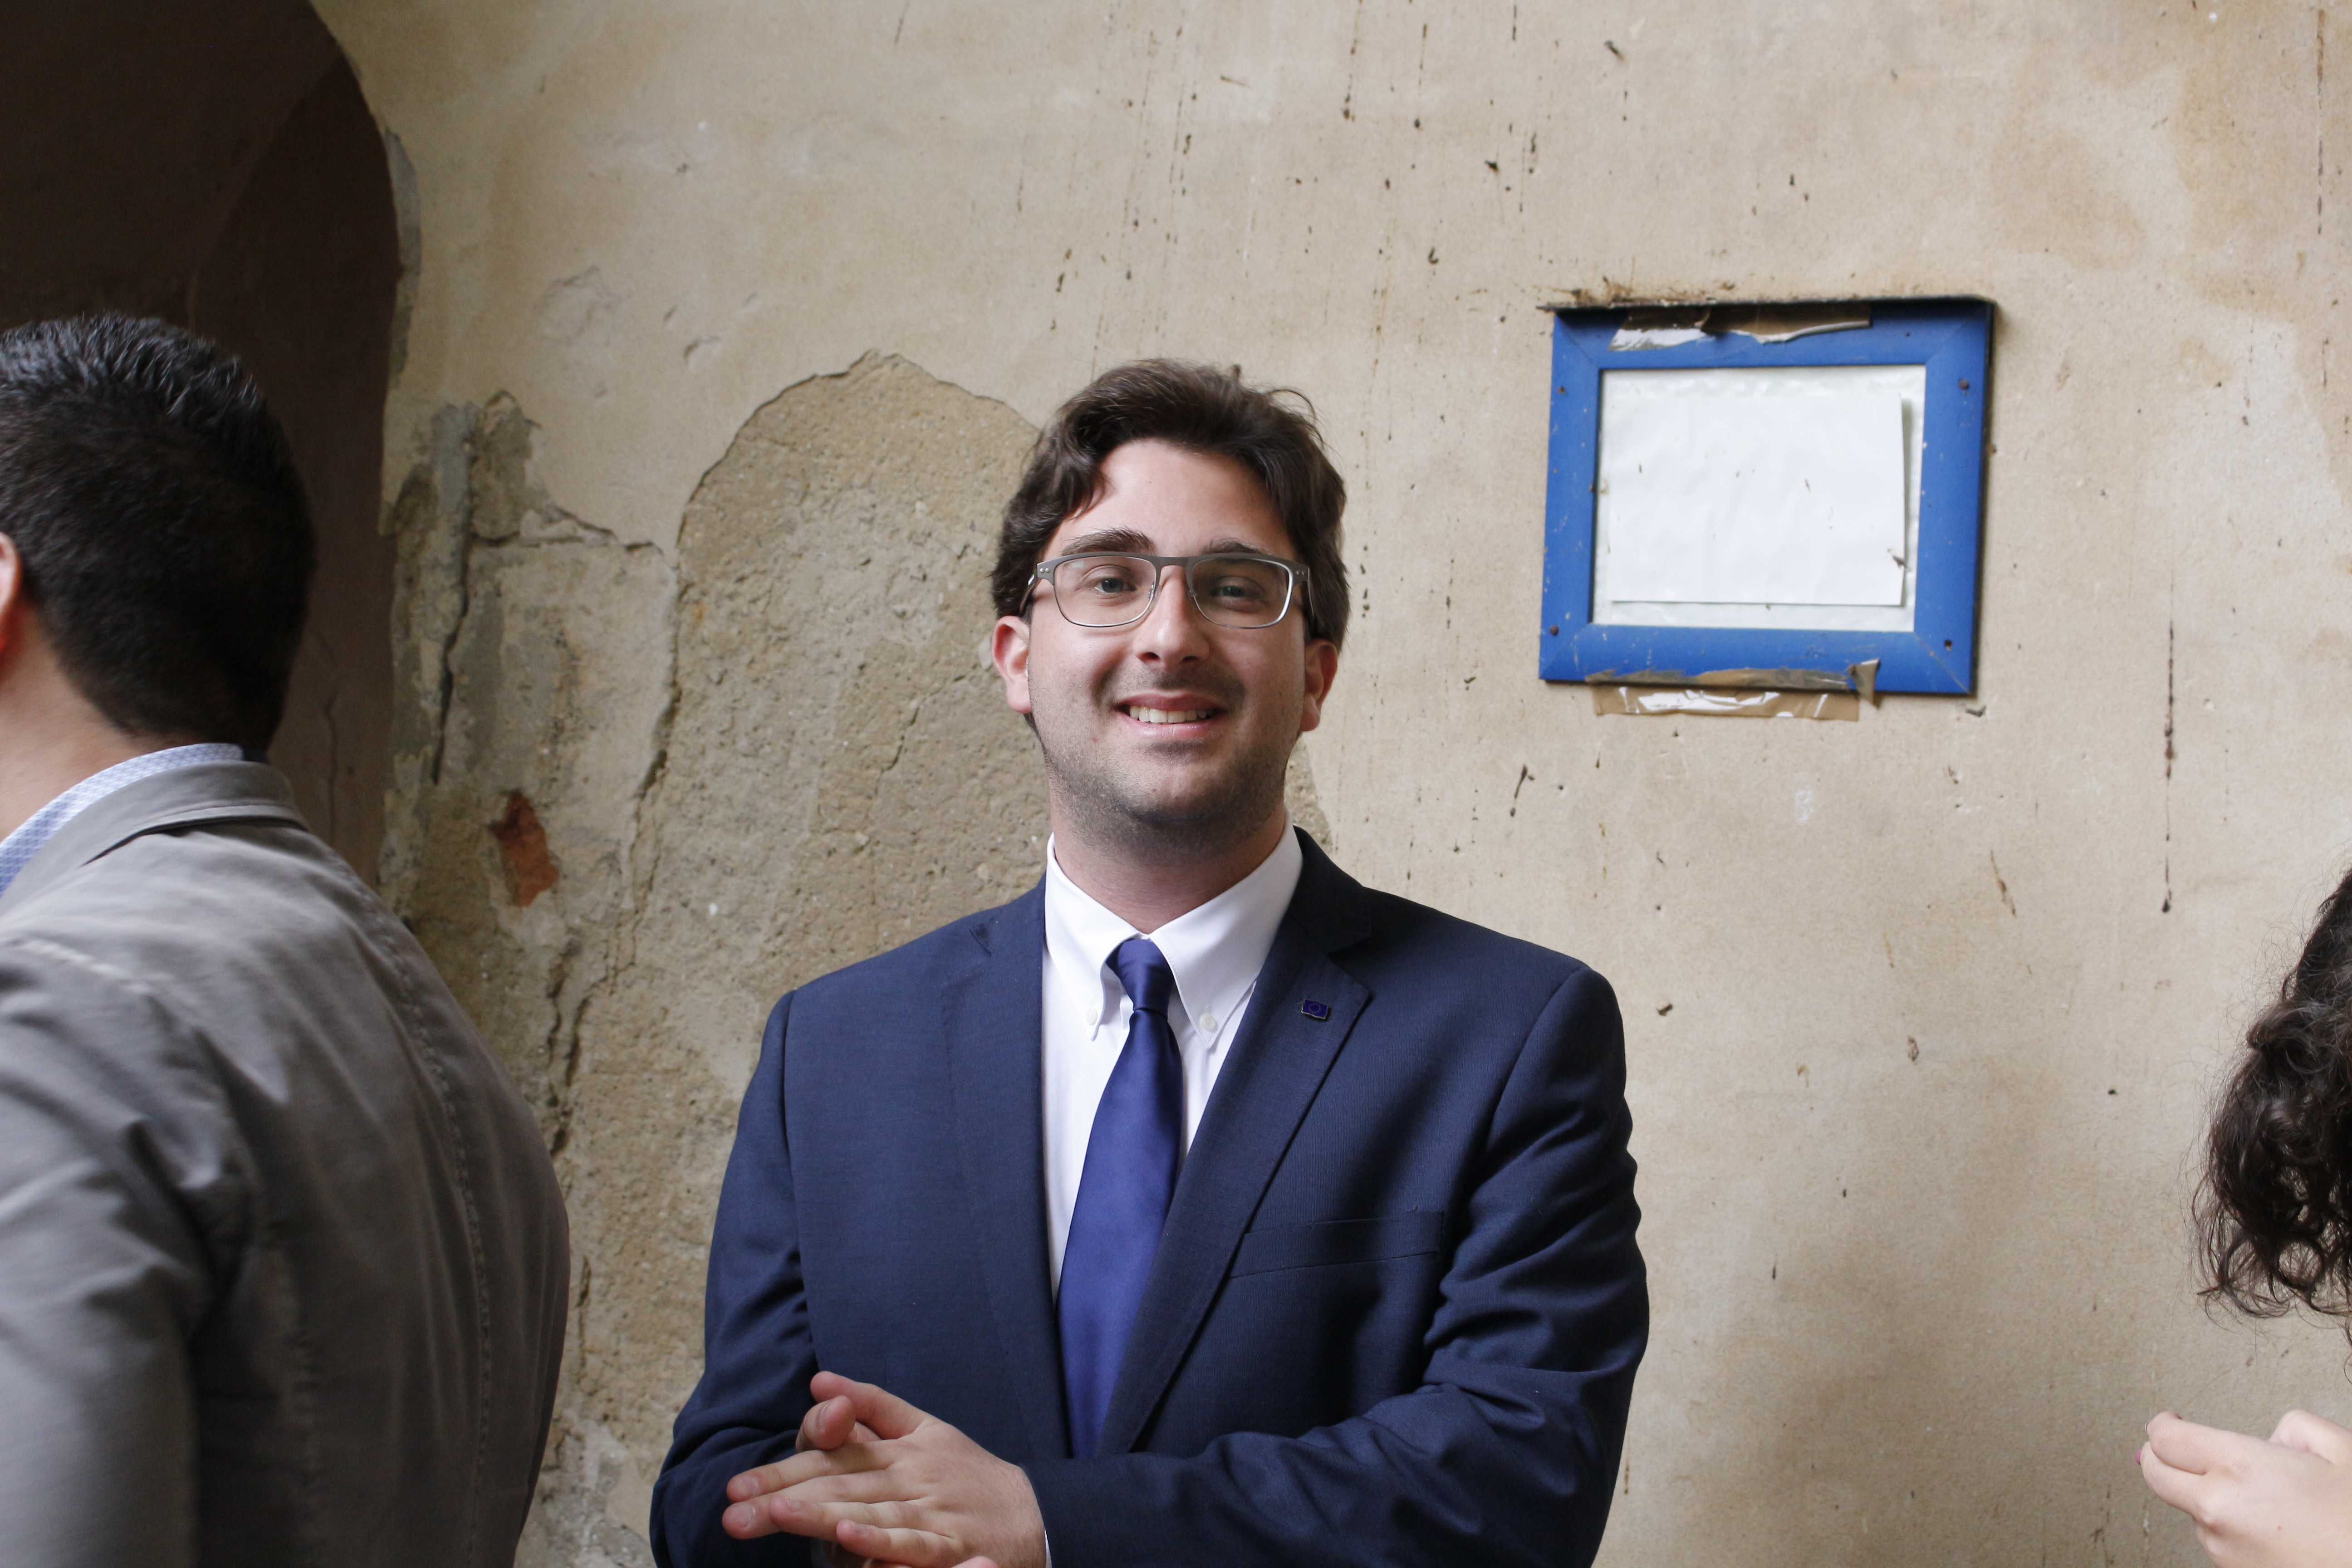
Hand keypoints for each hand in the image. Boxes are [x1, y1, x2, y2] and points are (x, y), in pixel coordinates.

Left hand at [723, 1372, 1045, 1567]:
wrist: (1036, 1515)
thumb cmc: (967, 1474)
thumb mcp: (924, 1427)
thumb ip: (873, 1405)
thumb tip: (820, 1381)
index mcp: (898, 1449)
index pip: (832, 1455)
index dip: (783, 1469)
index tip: (736, 1485)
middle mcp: (909, 1477)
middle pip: (839, 1484)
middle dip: (784, 1496)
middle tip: (735, 1508)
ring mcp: (930, 1512)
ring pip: (868, 1511)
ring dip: (822, 1513)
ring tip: (777, 1513)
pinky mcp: (950, 1546)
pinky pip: (911, 1544)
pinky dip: (880, 1540)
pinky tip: (848, 1539)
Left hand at [2140, 1408, 2351, 1566]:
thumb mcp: (2340, 1450)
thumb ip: (2296, 1429)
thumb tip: (2273, 1439)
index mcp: (2240, 1468)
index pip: (2164, 1438)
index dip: (2163, 1424)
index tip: (2171, 1421)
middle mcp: (2219, 1509)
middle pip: (2155, 1474)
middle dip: (2159, 1456)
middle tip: (2177, 1448)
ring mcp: (2223, 1548)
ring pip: (2191, 1511)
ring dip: (2206, 1497)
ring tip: (2265, 1501)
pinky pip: (2217, 1541)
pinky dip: (2230, 1529)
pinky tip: (2273, 1529)